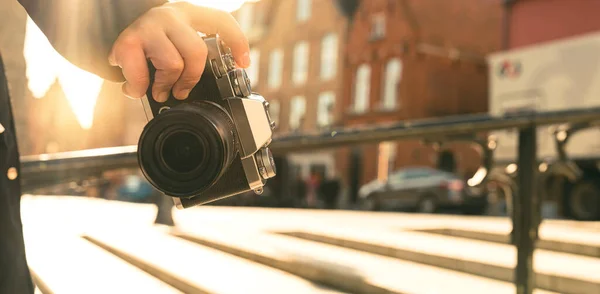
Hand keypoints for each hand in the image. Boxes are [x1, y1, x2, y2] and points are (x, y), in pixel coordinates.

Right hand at [108, 1, 249, 101]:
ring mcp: (150, 25)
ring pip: (173, 64)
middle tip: (180, 91)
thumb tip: (203, 89)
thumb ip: (192, 58)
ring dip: (165, 85)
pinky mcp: (129, 39)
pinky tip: (136, 88)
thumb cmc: (150, 48)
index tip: (242, 63)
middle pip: (197, 51)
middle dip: (190, 79)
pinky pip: (143, 75)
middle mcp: (171, 14)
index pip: (221, 21)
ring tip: (159, 90)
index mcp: (189, 13)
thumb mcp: (176, 44)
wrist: (109, 36)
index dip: (237, 42)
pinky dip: (140, 88)